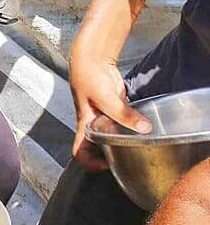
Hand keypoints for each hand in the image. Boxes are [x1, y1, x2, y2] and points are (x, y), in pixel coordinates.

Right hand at [68, 54, 150, 170]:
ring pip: (112, 135)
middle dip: (111, 156)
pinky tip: (144, 126)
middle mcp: (93, 125)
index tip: (107, 165)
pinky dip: (132, 126)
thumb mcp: (105, 98)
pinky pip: (123, 122)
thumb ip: (124, 113)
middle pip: (98, 148)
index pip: (79, 152)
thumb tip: (145, 128)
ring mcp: (105, 117)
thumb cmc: (88, 78)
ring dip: (123, 141)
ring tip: (139, 145)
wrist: (91, 59)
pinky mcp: (116, 109)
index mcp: (84, 125)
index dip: (90, 163)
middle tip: (129, 158)